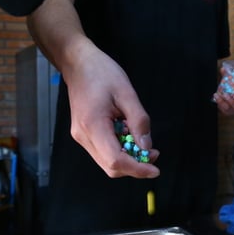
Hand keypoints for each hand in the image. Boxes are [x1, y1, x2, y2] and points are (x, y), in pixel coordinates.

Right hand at [63, 42, 159, 178]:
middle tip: (152, 152)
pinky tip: (127, 135)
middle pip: (111, 167)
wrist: (78, 64)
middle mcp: (83, 136)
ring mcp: (81, 137)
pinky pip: (103, 151)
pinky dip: (119, 150)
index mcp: (93, 126)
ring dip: (128, 158)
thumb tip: (146, 147)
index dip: (137, 169)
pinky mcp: (83, 134)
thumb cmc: (101, 73)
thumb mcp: (127, 93)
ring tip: (141, 141)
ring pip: (107, 162)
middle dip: (134, 165)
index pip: (115, 161)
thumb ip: (139, 122)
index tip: (155, 169)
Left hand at [214, 77, 233, 115]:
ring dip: (232, 102)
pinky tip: (217, 96)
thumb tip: (223, 69)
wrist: (223, 97)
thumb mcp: (231, 80)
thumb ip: (228, 75)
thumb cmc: (231, 87)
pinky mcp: (232, 112)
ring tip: (224, 94)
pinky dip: (221, 103)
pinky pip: (228, 110)